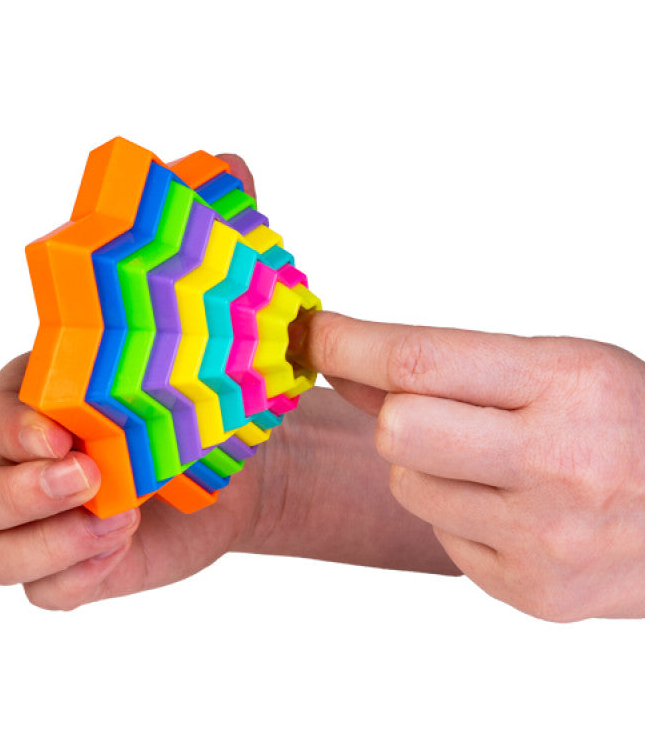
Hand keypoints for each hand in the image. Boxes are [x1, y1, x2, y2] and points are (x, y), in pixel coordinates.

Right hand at [0, 353, 266, 609]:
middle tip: (87, 478)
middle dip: (22, 493)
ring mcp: (39, 529)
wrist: (227, 482)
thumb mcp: (154, 391)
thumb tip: (104, 385)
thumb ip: (117, 385)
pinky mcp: (69, 572)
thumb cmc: (181, 422)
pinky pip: (44, 592)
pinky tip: (123, 546)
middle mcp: (20, 473)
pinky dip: (79, 575)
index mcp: (32, 412)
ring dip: (52, 544)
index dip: (15, 431)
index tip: (62, 438)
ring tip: (121, 519)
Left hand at [291, 311, 644, 620]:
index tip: (311, 334)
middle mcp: (558, 463)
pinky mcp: (531, 591)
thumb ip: (446, 367)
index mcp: (567, 384)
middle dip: (391, 414)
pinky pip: (440, 534)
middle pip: (396, 430)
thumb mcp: (554, 367)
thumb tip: (343, 361)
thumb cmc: (625, 424)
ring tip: (490, 463)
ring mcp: (545, 538)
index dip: (347, 343)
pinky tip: (509, 507)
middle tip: (428, 411)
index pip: (419, 361)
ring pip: (409, 485)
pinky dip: (458, 513)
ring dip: (426, 466)